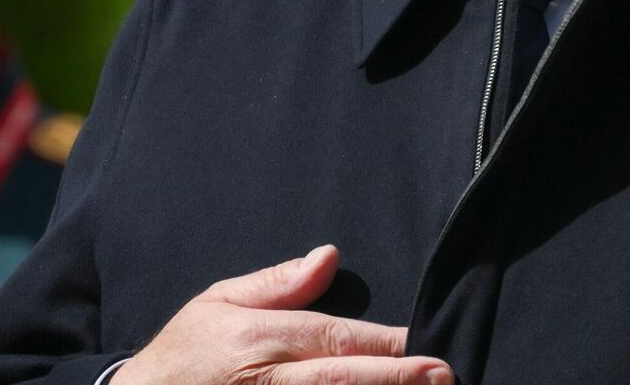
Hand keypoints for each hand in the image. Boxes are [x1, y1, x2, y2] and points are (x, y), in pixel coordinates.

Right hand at [113, 246, 452, 384]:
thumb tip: (329, 256)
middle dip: (395, 378)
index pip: (332, 339)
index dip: (383, 344)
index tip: (423, 342)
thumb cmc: (185, 352)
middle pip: (339, 380)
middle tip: (443, 376)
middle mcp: (264, 381)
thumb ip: (278, 283)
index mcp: (255, 339)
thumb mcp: (219, 301)